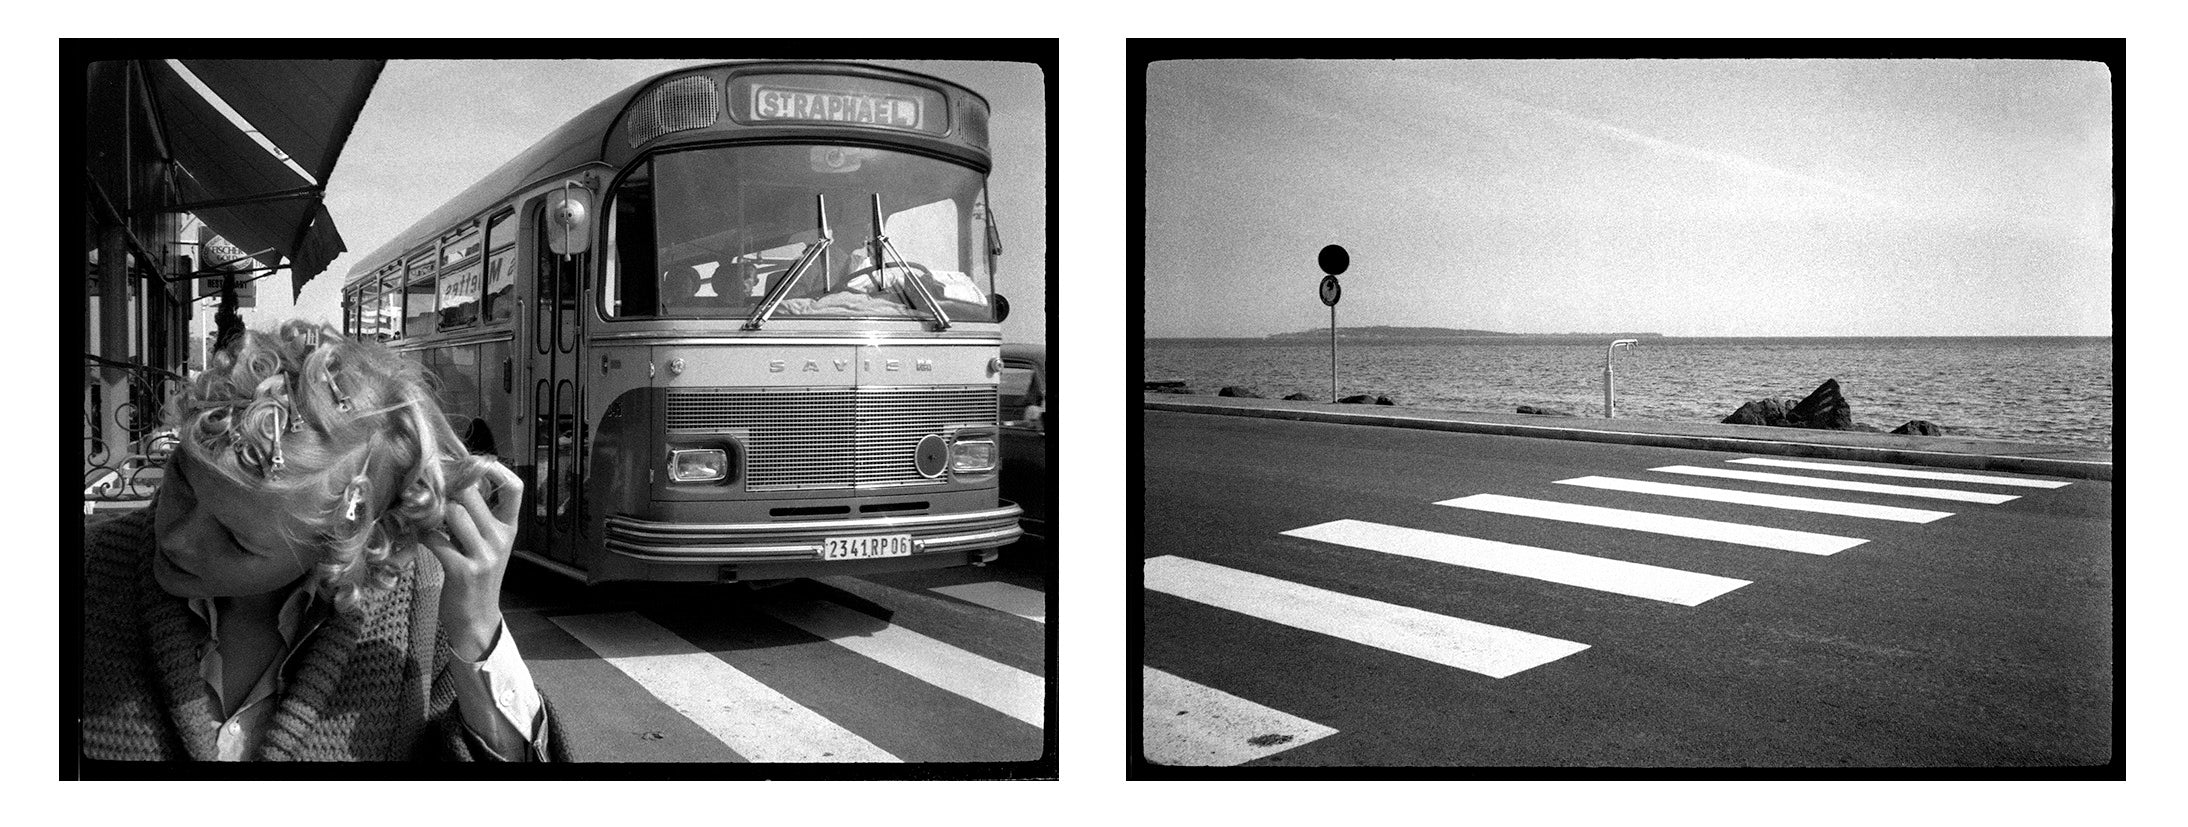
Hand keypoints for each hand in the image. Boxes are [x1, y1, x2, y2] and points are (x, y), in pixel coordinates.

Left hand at [423, 460, 522, 660]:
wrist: (477, 620)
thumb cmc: (477, 578)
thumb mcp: (486, 545)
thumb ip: (476, 518)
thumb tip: (453, 483)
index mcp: (508, 529)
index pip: (514, 489)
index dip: (496, 469)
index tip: (474, 462)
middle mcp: (500, 539)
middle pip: (472, 494)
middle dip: (446, 486)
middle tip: (427, 484)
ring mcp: (483, 556)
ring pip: (454, 513)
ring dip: (431, 510)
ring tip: (420, 511)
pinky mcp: (462, 571)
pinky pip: (436, 540)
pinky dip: (422, 533)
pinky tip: (417, 535)